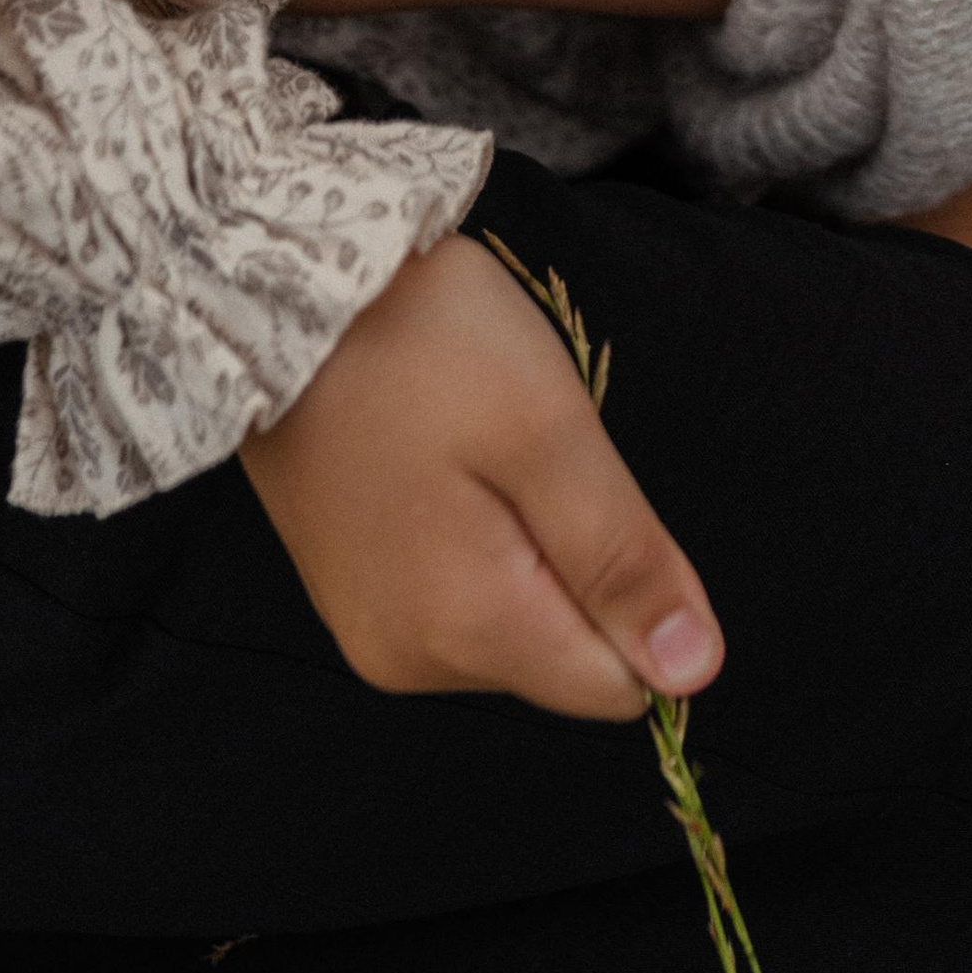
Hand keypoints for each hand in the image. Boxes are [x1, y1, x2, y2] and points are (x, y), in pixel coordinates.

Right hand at [240, 236, 724, 711]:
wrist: (279, 289)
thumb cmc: (422, 343)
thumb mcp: (550, 433)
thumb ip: (623, 559)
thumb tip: (692, 671)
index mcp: (465, 632)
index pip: (614, 683)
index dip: (639, 593)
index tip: (592, 494)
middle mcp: (410, 660)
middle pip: (563, 652)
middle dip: (574, 557)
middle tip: (523, 453)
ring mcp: (371, 628)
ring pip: (515, 620)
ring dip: (525, 539)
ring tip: (473, 445)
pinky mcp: (353, 592)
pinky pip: (460, 593)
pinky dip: (476, 532)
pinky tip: (441, 457)